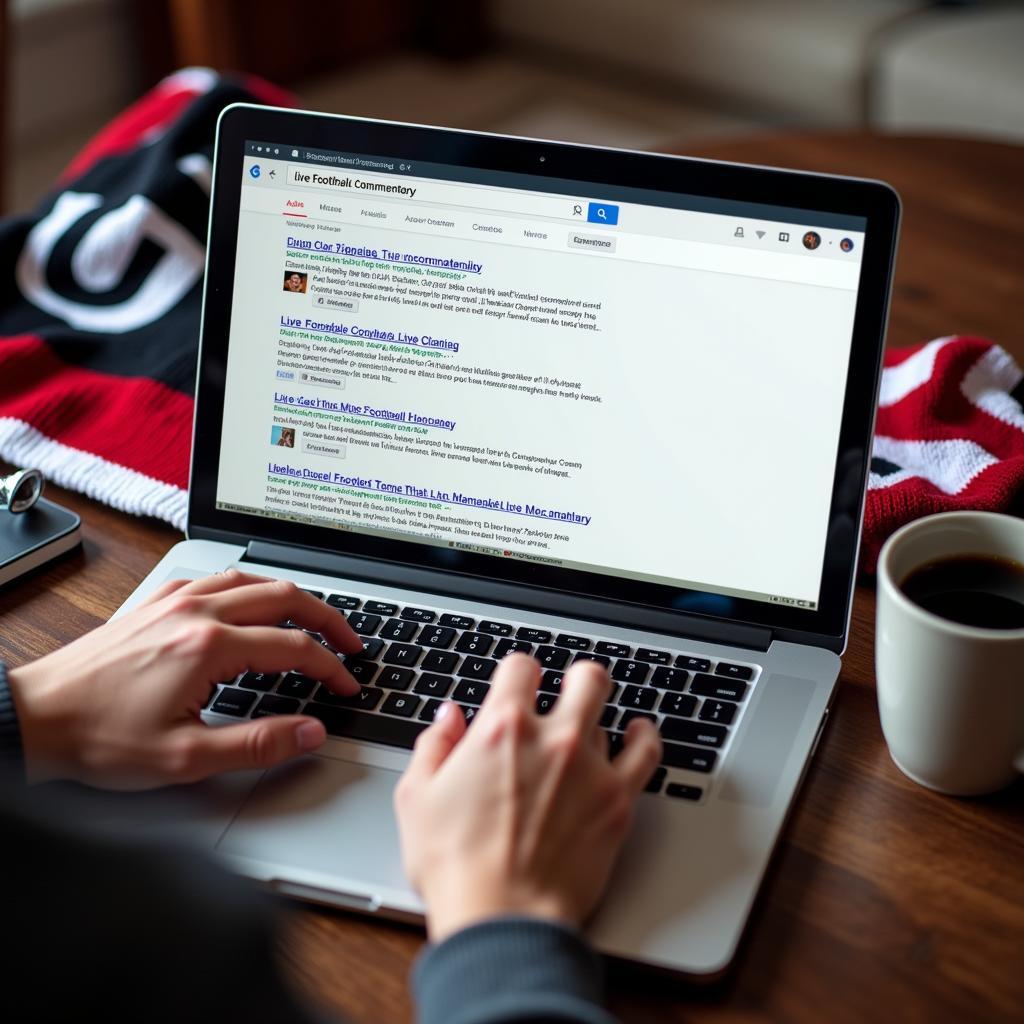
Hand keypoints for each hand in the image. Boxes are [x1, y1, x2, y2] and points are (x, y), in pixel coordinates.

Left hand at [7, 570, 363, 788]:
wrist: (34, 718)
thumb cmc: (99, 738)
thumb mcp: (186, 758)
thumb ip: (257, 744)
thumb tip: (310, 732)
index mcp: (209, 647)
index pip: (295, 648)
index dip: (331, 668)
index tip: (346, 686)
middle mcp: (196, 613)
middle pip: (284, 598)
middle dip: (328, 618)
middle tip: (350, 642)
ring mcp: (174, 602)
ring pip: (253, 579)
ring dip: (292, 597)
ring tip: (314, 617)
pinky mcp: (155, 604)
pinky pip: (216, 578)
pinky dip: (250, 585)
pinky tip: (251, 599)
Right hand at [394, 653, 661, 941]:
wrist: (502, 919)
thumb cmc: (456, 866)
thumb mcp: (417, 797)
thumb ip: (434, 745)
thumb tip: (449, 717)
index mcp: (502, 728)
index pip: (522, 666)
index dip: (518, 672)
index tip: (519, 684)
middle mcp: (553, 738)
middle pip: (585, 677)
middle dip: (576, 679)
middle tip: (568, 692)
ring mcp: (592, 767)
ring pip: (608, 717)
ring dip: (596, 722)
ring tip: (588, 730)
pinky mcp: (618, 801)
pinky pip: (647, 752)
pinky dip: (644, 737)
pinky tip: (638, 734)